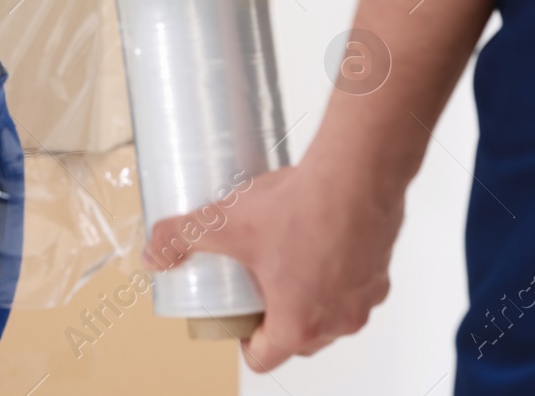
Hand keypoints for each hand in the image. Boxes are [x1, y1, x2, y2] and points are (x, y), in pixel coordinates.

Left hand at [143, 159, 400, 370]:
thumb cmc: (297, 209)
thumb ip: (180, 238)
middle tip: (251, 283)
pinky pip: (353, 286)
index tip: (234, 313)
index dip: (243, 340)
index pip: (265, 358)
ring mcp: (365, 300)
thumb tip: (152, 255)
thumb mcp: (223, 223)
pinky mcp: (382, 273)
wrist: (356, 176)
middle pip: (298, 340)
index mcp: (299, 325)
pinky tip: (315, 242)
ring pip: (329, 314)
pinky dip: (334, 274)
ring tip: (281, 259)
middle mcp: (338, 322)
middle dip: (272, 318)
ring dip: (306, 297)